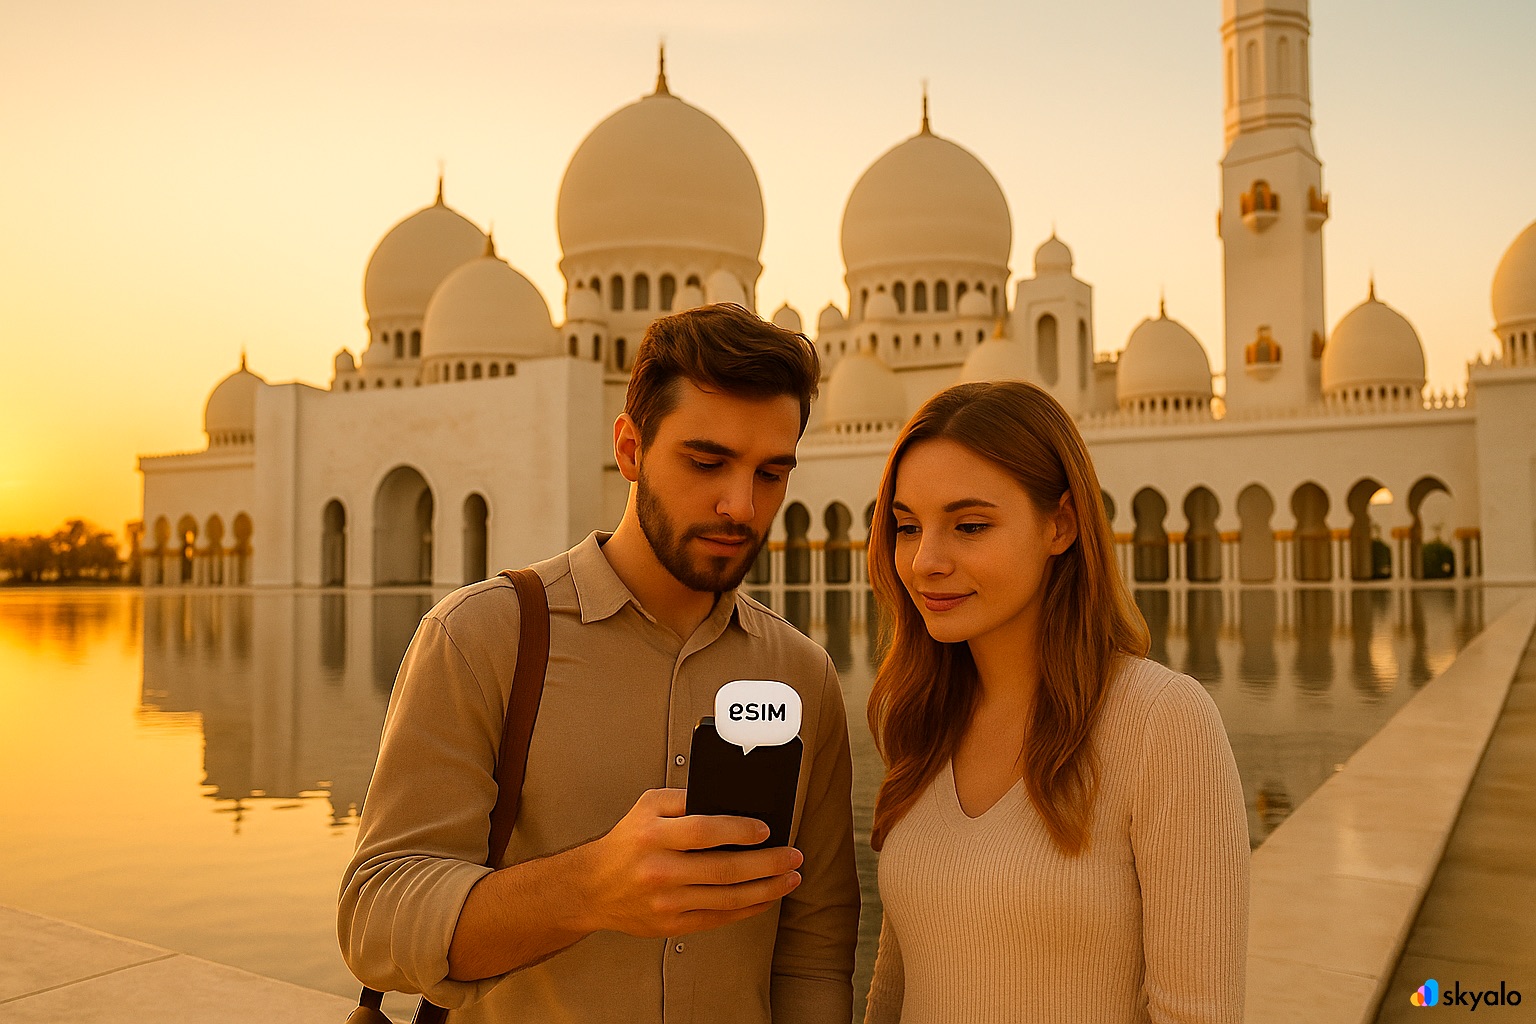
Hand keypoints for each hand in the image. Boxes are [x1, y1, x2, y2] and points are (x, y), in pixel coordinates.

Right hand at [584, 788, 802, 938]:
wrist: (592, 888)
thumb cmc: (626, 842)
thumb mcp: (647, 806)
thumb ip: (684, 799)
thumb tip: (731, 802)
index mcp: (653, 835)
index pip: (706, 830)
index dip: (741, 830)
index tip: (767, 830)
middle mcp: (660, 870)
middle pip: (725, 869)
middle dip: (767, 863)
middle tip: (793, 856)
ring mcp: (666, 901)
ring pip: (727, 898)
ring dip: (766, 889)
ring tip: (790, 878)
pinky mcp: (671, 924)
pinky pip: (718, 918)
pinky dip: (747, 909)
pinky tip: (765, 898)